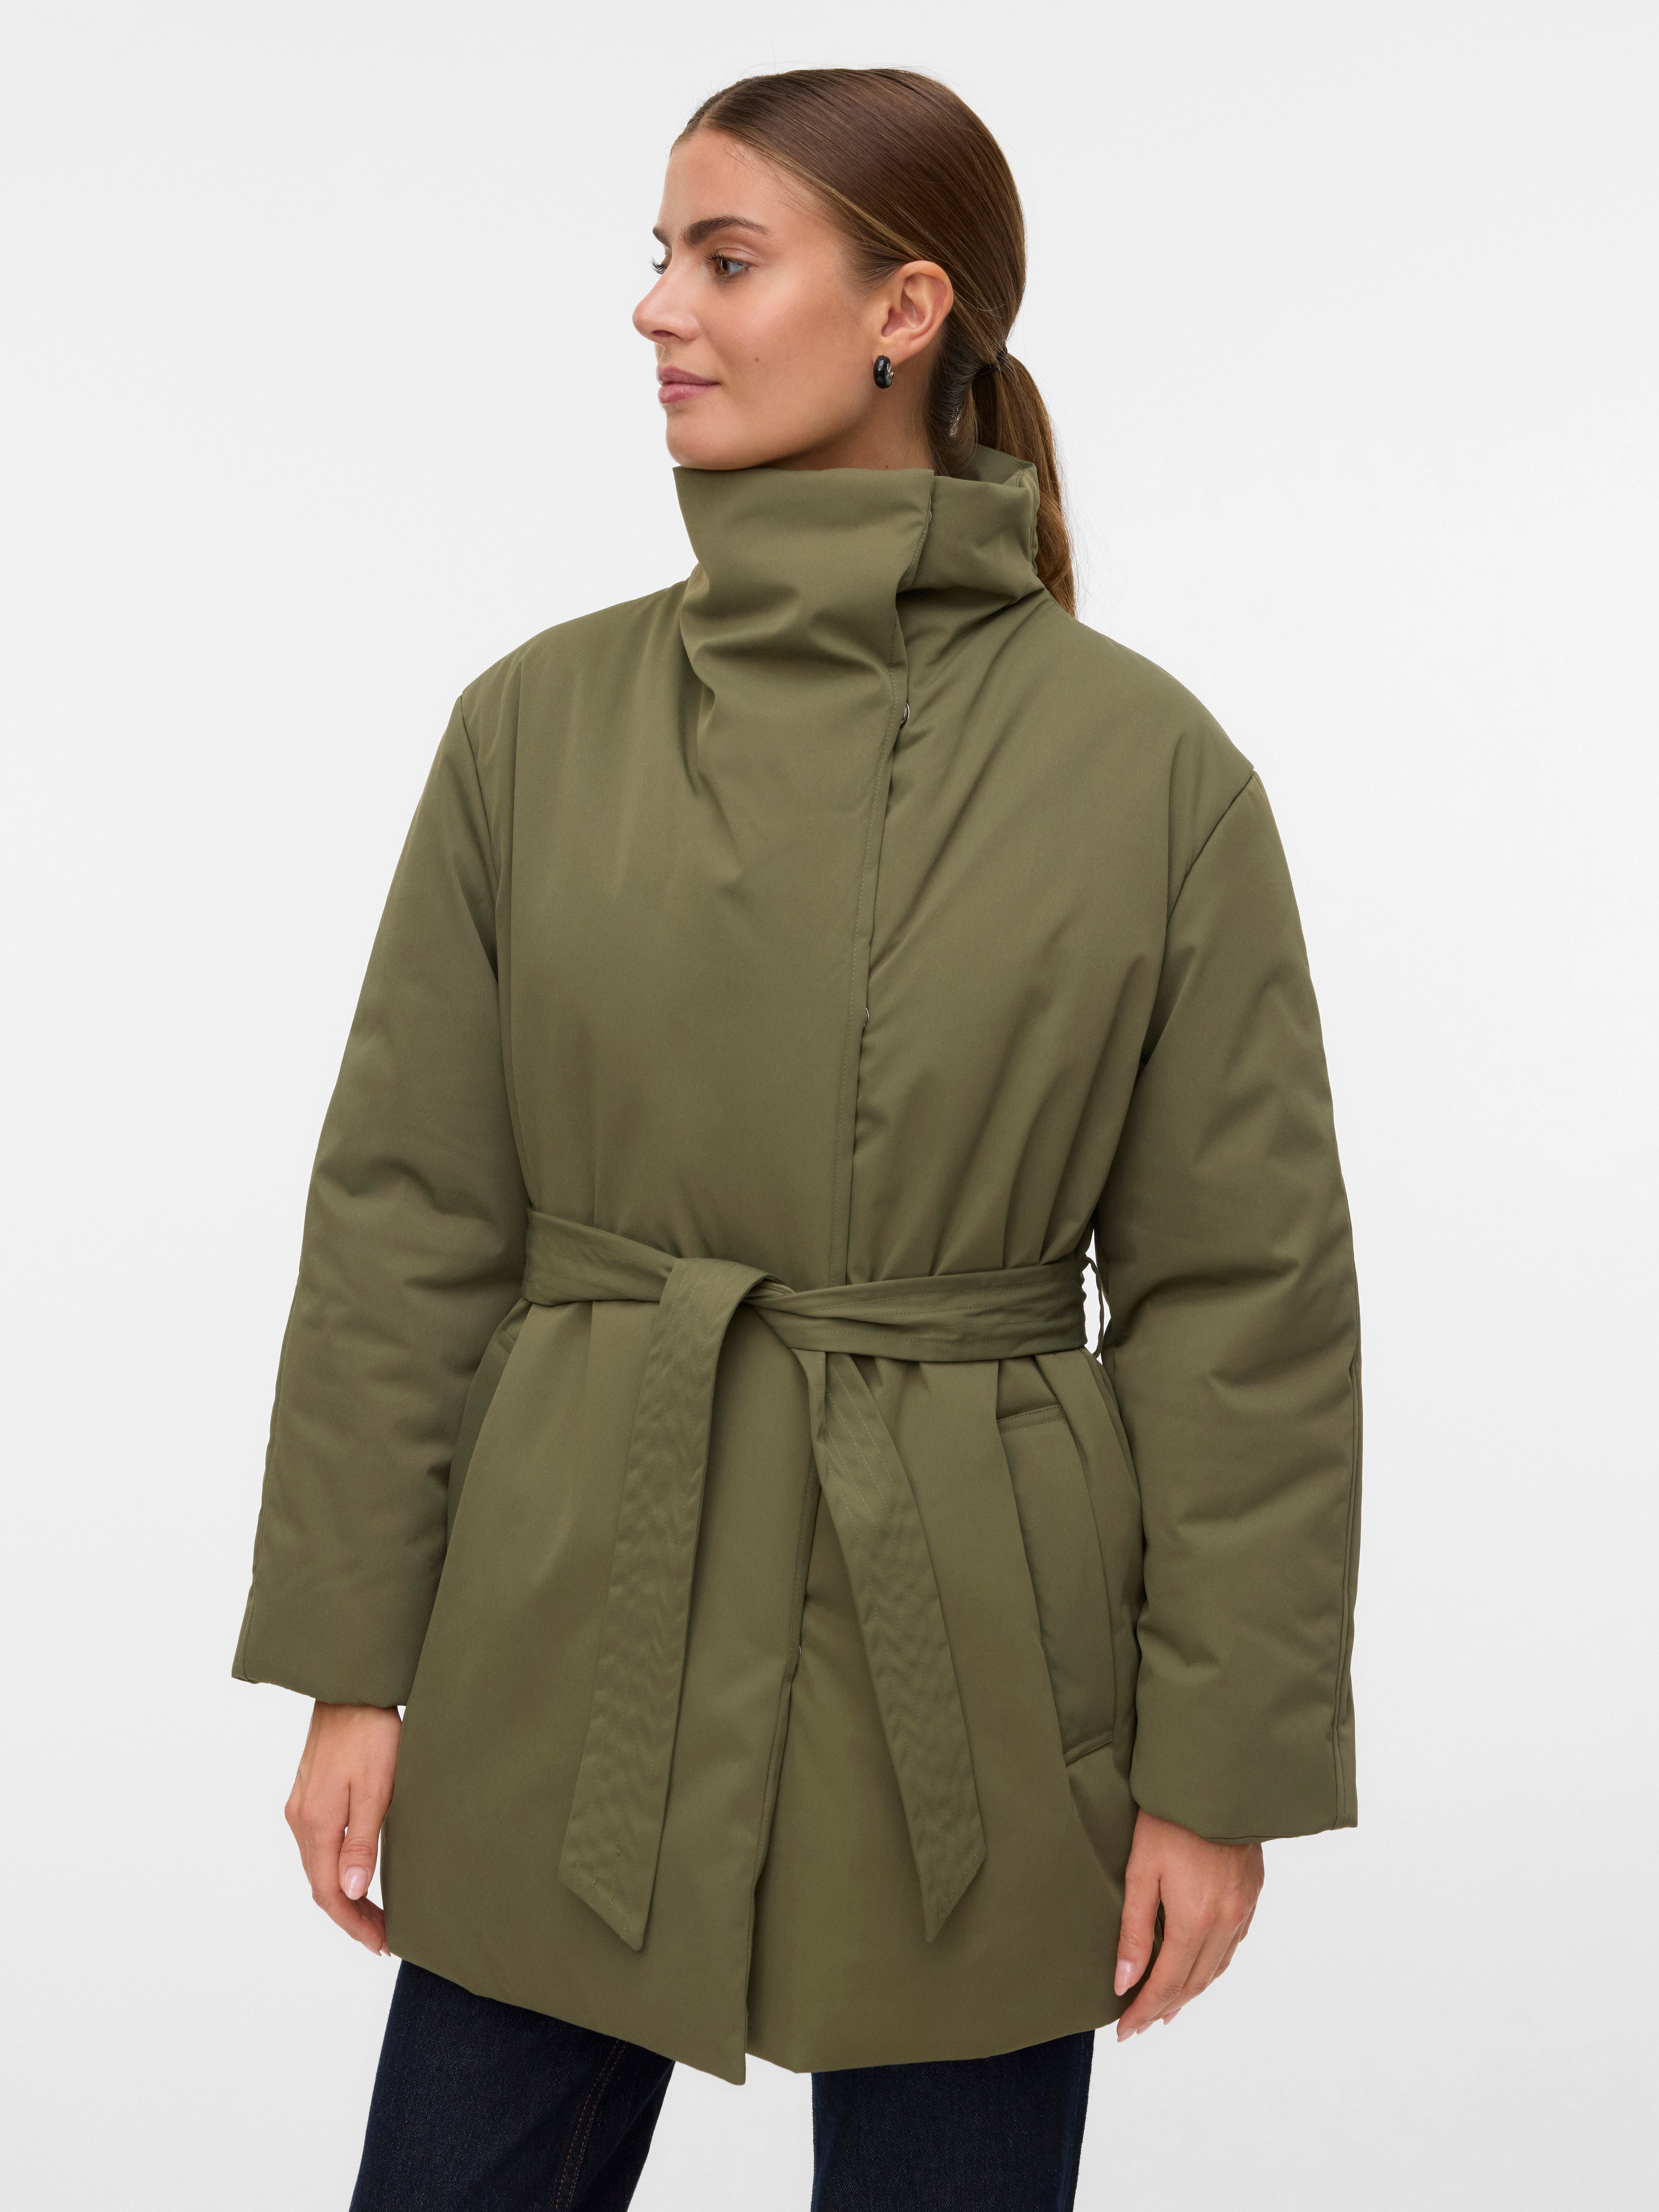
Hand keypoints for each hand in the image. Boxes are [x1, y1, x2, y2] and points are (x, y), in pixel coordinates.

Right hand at [284, 1700, 401, 1954]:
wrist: (350, 1688)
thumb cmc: (371, 1732)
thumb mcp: (377, 1788)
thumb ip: (363, 1842)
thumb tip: (353, 1892)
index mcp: (317, 1823)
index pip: (329, 1893)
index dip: (353, 1923)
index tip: (379, 1944)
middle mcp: (300, 1820)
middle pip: (320, 1885)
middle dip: (350, 1916)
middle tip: (381, 1936)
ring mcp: (300, 1807)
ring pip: (318, 1867)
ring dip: (342, 1894)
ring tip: (373, 1913)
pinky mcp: (307, 1794)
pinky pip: (318, 1846)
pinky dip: (335, 1868)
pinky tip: (355, 1873)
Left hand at [1113, 1807, 1261, 2038]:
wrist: (1218, 1781)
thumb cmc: (1170, 1819)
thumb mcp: (1141, 1870)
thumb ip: (1133, 1930)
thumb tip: (1123, 1982)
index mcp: (1195, 1920)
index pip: (1167, 1983)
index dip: (1143, 2010)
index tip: (1124, 2031)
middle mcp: (1225, 1923)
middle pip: (1193, 1982)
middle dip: (1164, 2007)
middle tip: (1139, 2025)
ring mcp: (1243, 1909)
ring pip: (1216, 1968)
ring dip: (1190, 1991)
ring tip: (1166, 2007)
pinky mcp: (1252, 1894)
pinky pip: (1232, 1946)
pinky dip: (1212, 1966)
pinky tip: (1200, 1968)